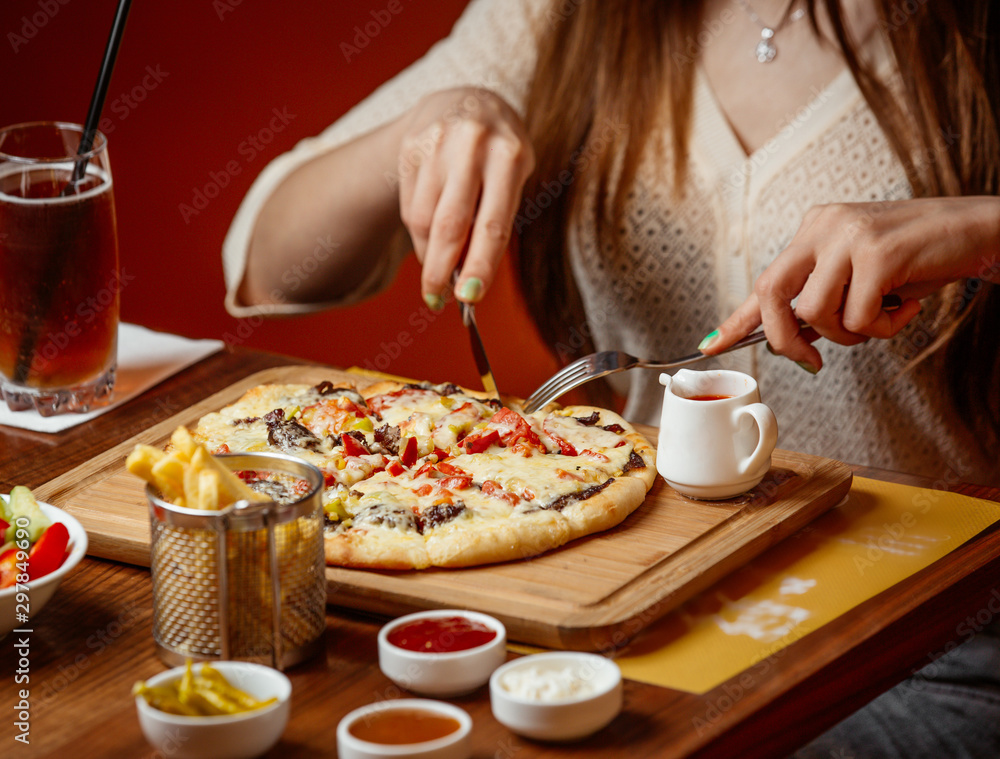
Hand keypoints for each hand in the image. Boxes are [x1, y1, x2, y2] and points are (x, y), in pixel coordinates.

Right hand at [397, 87, 534, 308]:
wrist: (466, 99)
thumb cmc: (499, 152)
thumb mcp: (512, 179)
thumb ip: (494, 222)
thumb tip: (466, 278)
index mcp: (509, 156)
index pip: (492, 225)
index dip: (480, 266)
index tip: (469, 298)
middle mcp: (472, 146)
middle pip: (449, 225)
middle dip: (440, 270)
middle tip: (436, 299)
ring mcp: (436, 143)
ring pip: (421, 219)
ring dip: (428, 252)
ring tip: (438, 261)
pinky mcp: (409, 145)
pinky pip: (408, 205)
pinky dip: (417, 230)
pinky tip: (428, 229)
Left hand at [700, 196, 999, 370]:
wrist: (978, 232)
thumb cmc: (920, 258)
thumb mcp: (861, 277)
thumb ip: (823, 299)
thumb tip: (790, 338)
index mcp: (814, 230)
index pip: (765, 279)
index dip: (736, 318)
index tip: (710, 344)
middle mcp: (824, 226)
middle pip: (773, 292)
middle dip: (785, 338)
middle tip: (811, 360)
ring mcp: (849, 236)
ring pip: (817, 312)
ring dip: (851, 333)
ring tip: (885, 316)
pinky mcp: (878, 253)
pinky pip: (859, 316)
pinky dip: (884, 329)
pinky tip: (907, 307)